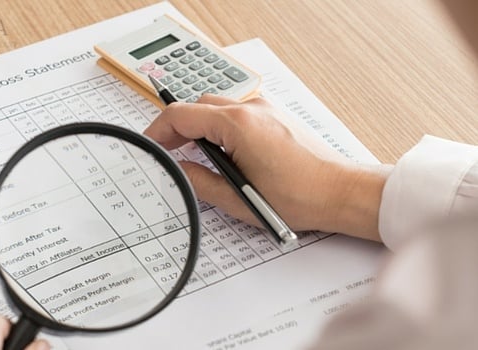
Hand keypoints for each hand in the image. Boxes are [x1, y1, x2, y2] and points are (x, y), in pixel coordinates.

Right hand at [144, 95, 389, 240]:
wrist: (340, 192)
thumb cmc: (300, 195)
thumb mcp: (237, 198)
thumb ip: (199, 181)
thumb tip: (179, 169)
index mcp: (237, 125)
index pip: (181, 115)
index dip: (159, 130)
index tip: (151, 145)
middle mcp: (251, 109)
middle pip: (197, 106)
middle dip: (177, 127)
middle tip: (169, 151)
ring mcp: (265, 109)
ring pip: (217, 107)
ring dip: (200, 126)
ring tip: (195, 155)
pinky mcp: (274, 117)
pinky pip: (237, 113)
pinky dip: (220, 127)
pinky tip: (223, 151)